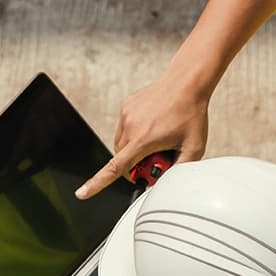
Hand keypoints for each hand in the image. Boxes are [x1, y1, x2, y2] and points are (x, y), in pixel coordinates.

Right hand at [76, 74, 211, 198]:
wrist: (187, 82)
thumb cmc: (191, 113)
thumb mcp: (194, 147)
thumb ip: (180, 170)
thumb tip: (167, 183)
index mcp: (144, 140)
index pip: (115, 168)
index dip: (97, 183)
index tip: (81, 193)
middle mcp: (130, 126)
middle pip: (122, 160)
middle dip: (136, 166)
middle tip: (159, 159)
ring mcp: (126, 115)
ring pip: (122, 145)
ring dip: (134, 150)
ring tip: (158, 139)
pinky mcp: (126, 106)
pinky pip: (125, 129)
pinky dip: (135, 133)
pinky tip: (154, 125)